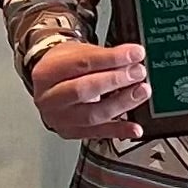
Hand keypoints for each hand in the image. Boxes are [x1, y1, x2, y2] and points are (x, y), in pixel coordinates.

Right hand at [29, 40, 151, 142]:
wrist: (48, 86)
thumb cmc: (64, 67)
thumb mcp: (78, 53)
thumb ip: (104, 57)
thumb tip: (133, 59)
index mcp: (47, 72)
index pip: (82, 63)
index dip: (112, 58)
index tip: (135, 54)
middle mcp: (49, 98)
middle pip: (83, 90)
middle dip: (115, 80)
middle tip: (137, 73)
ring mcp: (59, 118)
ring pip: (92, 115)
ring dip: (121, 104)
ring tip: (140, 92)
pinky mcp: (71, 133)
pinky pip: (98, 134)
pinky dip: (119, 131)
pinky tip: (134, 127)